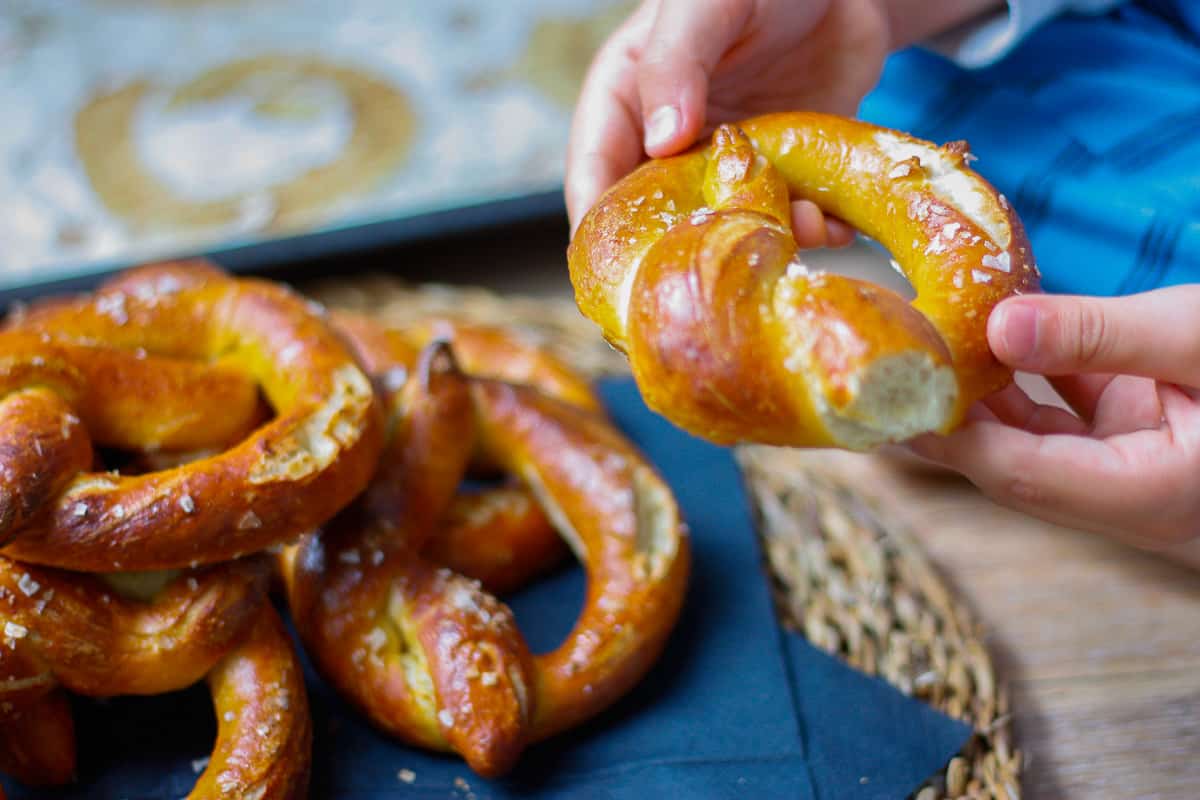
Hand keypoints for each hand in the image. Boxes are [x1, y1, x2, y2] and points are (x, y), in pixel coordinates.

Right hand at [565, 0, 889, 242]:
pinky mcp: (780, 175)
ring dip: (757, 242)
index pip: (594, 172)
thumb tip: (659, 142)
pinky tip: (831, 222)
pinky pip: (786, 220)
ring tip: (799, 230)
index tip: (611, 274)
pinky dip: (809, 232)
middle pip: (653, 219)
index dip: (596, 227)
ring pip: (723, 229)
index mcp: (628, 100)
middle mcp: (670, 144)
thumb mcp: (706, 4)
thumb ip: (675, 64)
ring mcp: (726, 164)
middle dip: (678, 253)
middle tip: (706, 281)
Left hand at [910, 286, 1199, 559]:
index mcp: (1151, 494)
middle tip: (887, 373)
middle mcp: (1131, 495)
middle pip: (1012, 465)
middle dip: (949, 420)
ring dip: (980, 395)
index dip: (951, 437)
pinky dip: (1023, 376)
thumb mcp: (1197, 336)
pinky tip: (986, 336)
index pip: (1020, 476)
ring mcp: (1129, 465)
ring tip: (924, 347)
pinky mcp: (1132, 433)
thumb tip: (997, 328)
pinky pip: (1059, 414)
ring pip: (1030, 439)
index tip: (897, 397)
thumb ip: (1102, 335)